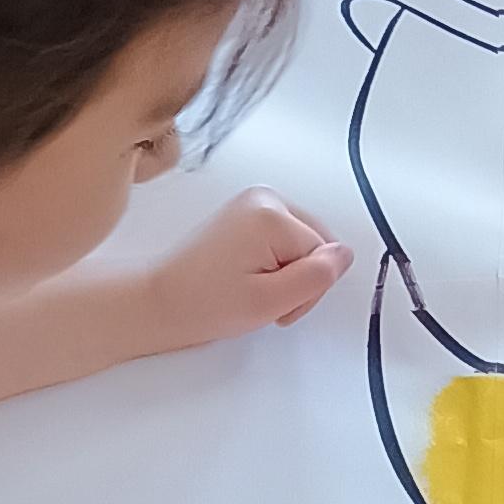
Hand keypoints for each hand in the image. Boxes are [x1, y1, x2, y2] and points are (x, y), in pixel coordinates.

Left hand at [139, 189, 352, 354]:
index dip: (306, 289)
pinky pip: (284, 241)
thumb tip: (344, 255)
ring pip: (302, 245)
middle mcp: (264, 198)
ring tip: (251, 290)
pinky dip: (274, 265)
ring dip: (287, 274)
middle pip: (316, 244)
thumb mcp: (270, 301)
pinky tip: (247, 278)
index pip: (324, 255)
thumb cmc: (203, 304)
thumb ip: (316, 277)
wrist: (158, 302)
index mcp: (270, 213)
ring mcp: (253, 203)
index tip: (275, 304)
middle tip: (262, 300)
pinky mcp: (245, 215)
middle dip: (299, 279)